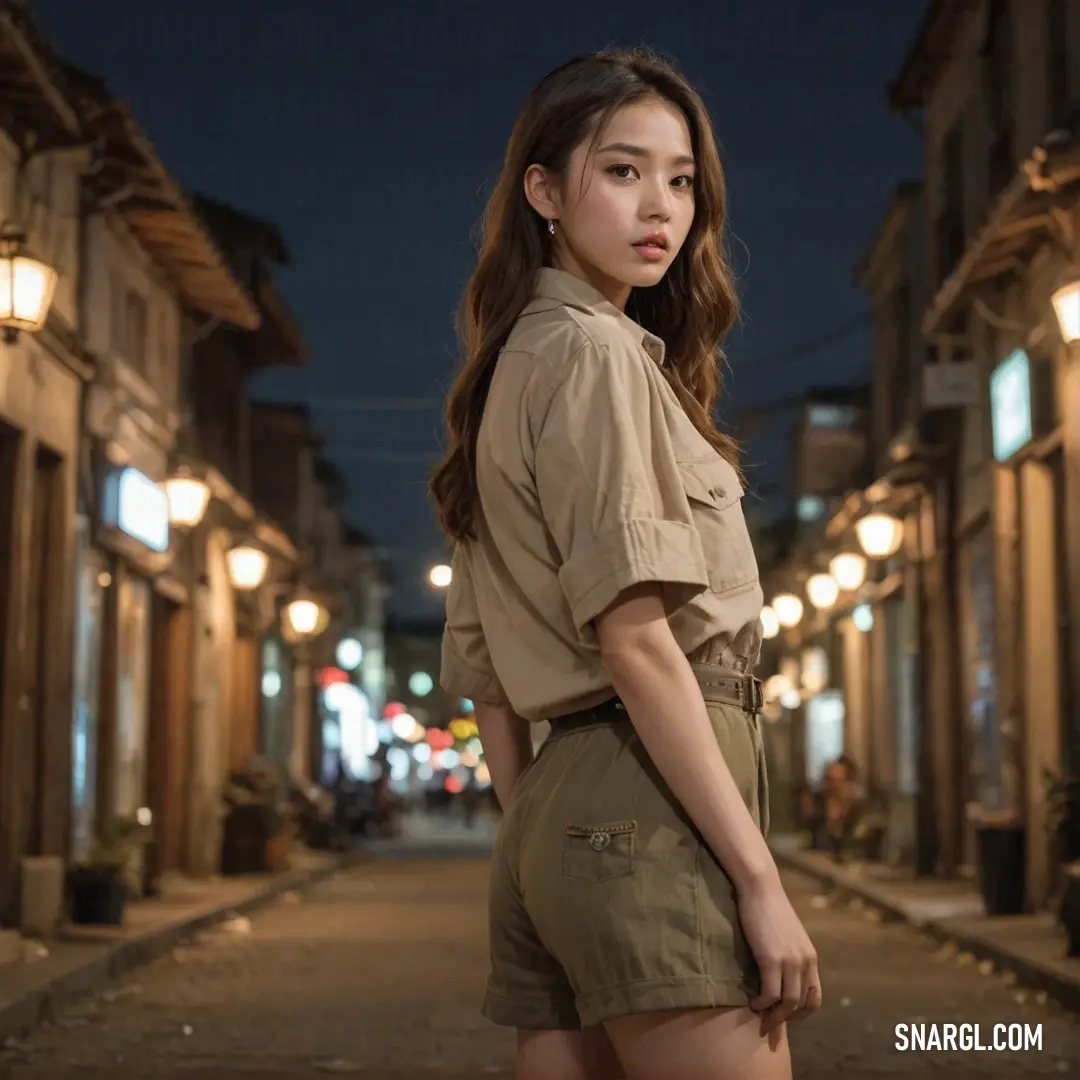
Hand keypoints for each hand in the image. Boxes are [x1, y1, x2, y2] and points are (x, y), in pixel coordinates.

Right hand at [737, 873, 821, 1034]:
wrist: (760, 887)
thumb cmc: (768, 908)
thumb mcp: (786, 936)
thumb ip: (789, 955)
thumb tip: (780, 976)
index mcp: (810, 958)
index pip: (814, 998)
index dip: (801, 1014)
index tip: (784, 1017)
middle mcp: (805, 962)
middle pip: (801, 1005)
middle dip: (784, 1019)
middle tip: (767, 1025)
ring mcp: (790, 961)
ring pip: (787, 1003)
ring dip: (773, 1015)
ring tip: (758, 1015)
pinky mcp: (772, 958)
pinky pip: (770, 993)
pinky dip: (762, 1003)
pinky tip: (752, 1002)